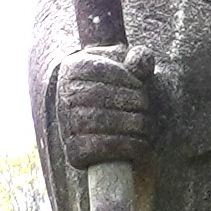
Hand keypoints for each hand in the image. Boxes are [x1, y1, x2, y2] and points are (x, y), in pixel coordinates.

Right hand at [37, 45, 154, 169]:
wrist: (107, 118)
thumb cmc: (121, 85)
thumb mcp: (130, 66)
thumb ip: (139, 57)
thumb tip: (138, 61)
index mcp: (72, 68)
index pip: (99, 69)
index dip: (125, 77)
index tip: (141, 84)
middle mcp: (64, 97)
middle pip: (101, 96)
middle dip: (132, 101)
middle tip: (147, 106)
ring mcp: (66, 126)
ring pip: (102, 121)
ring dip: (134, 123)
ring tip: (147, 123)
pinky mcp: (74, 152)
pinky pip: (102, 147)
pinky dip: (127, 145)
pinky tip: (142, 141)